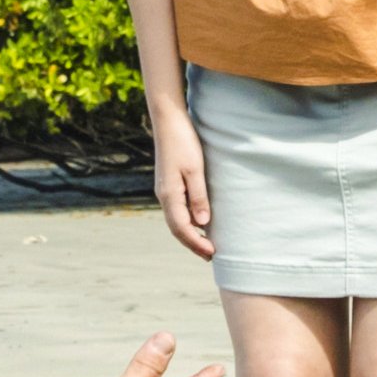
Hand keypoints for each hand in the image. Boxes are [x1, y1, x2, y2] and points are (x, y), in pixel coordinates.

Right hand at [147, 111, 214, 264]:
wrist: (168, 120)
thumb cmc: (184, 142)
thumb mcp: (195, 170)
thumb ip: (199, 197)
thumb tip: (203, 224)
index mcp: (169, 195)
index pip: (182, 228)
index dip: (196, 244)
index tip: (212, 253)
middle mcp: (164, 196)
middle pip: (177, 228)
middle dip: (193, 243)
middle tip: (211, 255)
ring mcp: (165, 190)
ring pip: (177, 219)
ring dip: (191, 233)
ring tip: (207, 243)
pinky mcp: (169, 183)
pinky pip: (178, 209)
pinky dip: (188, 220)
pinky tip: (200, 221)